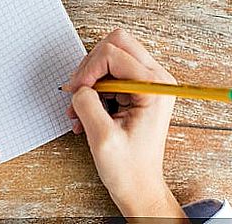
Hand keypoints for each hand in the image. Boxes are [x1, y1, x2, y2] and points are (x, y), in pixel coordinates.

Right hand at [64, 29, 186, 219]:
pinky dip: (93, 89)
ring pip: (110, 56)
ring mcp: (147, 83)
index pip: (113, 53)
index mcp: (154, 87)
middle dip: (90, 66)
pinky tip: (85, 112)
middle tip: (78, 92)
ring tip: (79, 109)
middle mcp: (155, 79)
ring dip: (89, 80)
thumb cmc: (129, 169)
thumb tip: (78, 86)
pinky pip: (109, 74)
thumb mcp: (102, 137)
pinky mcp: (137, 90)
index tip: (76, 92)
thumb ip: (87, 103)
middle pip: (116, 44)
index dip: (88, 70)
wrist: (139, 186)